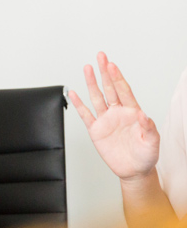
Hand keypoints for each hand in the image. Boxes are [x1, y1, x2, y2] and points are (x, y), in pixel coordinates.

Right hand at [69, 52, 159, 181]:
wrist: (133, 170)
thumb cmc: (146, 156)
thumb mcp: (152, 143)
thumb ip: (148, 128)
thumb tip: (142, 114)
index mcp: (132, 112)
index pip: (123, 91)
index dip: (117, 78)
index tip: (112, 65)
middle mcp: (118, 113)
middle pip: (109, 88)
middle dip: (105, 72)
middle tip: (101, 57)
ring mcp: (106, 120)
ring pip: (97, 97)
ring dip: (92, 83)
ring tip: (87, 68)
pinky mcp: (96, 130)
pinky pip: (85, 115)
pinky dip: (78, 104)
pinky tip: (74, 93)